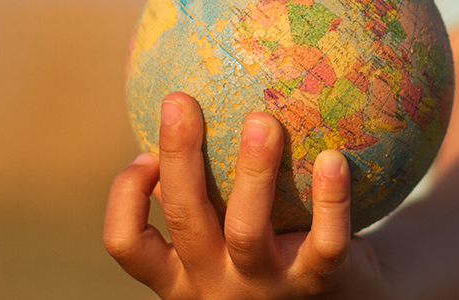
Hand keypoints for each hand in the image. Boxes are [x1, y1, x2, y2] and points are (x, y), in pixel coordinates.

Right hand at [103, 92, 390, 298]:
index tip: (144, 154)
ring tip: (262, 121)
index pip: (127, 243)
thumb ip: (203, 200)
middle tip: (180, 101)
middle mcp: (217, 284)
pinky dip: (330, 199)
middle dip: (179, 156)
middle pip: (186, 220)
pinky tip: (333, 158)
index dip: (125, 197)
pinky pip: (325, 241)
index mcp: (182, 274)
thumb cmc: (272, 258)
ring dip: (253, 171)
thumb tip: (177, 115)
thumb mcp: (225, 243)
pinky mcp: (318, 282)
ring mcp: (268, 286)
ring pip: (247, 230)